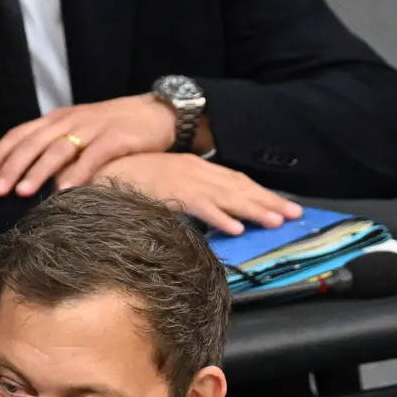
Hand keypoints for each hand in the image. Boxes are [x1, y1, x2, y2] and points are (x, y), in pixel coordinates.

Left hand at [0, 94, 176, 197]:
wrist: (156, 114)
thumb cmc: (114, 129)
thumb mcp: (80, 133)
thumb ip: (56, 147)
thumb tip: (27, 175)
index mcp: (58, 120)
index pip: (21, 134)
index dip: (1, 153)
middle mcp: (71, 121)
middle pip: (34, 143)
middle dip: (12, 166)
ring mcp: (93, 128)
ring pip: (59, 149)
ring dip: (38, 171)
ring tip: (23, 192)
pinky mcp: (116, 138)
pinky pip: (93, 157)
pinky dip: (78, 173)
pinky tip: (65, 190)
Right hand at [94, 153, 302, 235]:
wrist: (101, 169)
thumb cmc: (132, 179)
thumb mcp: (168, 185)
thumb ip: (191, 197)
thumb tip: (214, 215)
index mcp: (196, 168)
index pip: (236, 181)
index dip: (262, 194)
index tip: (283, 207)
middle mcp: (196, 171)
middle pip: (240, 187)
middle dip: (269, 201)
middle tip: (295, 215)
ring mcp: (185, 181)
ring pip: (228, 197)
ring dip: (254, 210)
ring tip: (276, 222)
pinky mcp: (172, 192)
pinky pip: (201, 206)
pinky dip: (220, 217)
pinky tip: (237, 228)